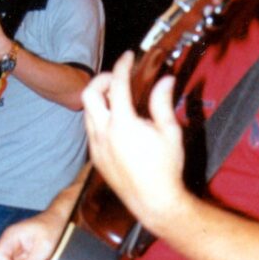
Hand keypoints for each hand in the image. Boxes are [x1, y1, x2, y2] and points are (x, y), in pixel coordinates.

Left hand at [82, 51, 185, 233]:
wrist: (154, 202)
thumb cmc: (165, 169)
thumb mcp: (170, 132)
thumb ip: (162, 102)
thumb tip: (165, 80)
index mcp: (122, 124)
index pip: (117, 84)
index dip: (123, 65)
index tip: (129, 57)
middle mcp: (103, 133)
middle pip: (89, 93)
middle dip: (102, 80)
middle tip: (118, 79)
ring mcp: (96, 146)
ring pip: (88, 112)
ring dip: (99, 100)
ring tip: (119, 99)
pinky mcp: (96, 158)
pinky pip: (90, 129)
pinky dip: (99, 117)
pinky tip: (117, 122)